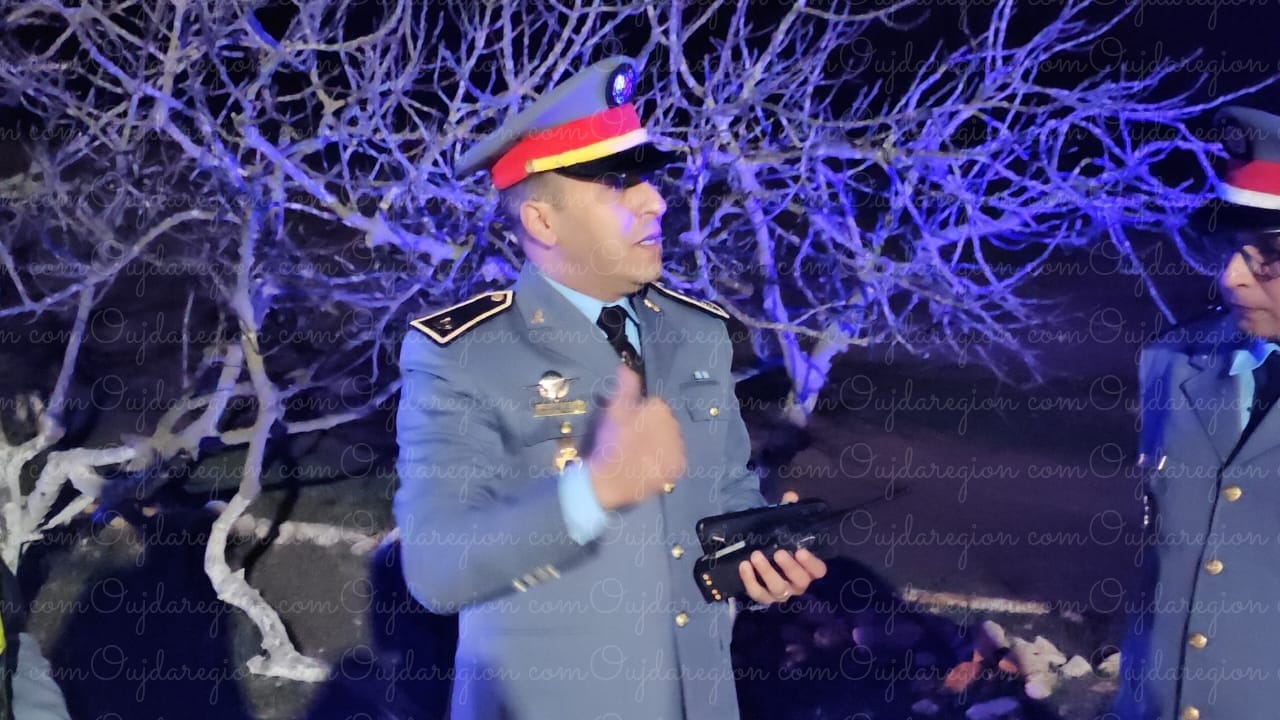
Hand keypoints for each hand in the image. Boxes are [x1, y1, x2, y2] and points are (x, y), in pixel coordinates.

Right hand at [588, 365, 686, 509]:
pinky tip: (648, 464)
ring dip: (658, 444)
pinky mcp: (677, 468)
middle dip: (650, 428)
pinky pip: (673, 459)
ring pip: (669, 440)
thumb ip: (624, 387)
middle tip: (631, 440)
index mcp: (660, 409)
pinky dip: (663, 461)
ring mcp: (678, 449)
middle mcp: (674, 427)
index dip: (639, 415)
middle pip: (664, 422)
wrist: (608, 482)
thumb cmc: (609, 443)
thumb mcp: (613, 411)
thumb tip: (626, 367)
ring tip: (639, 454)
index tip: (628, 425)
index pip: (655, 405)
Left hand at [737, 490, 828, 604]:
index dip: (812, 564)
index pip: (818, 570)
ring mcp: (780, 592)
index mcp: (807, 568)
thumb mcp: (783, 526)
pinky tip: (744, 565)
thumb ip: (788, 511)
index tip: (801, 551)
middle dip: (789, 568)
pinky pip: (757, 593)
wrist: (758, 556)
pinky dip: (750, 581)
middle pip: (800, 581)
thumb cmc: (778, 542)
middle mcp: (797, 583)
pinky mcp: (763, 596)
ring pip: (778, 589)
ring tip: (756, 555)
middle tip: (778, 552)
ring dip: (767, 572)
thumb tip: (790, 496)